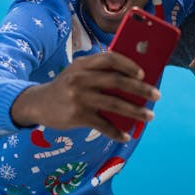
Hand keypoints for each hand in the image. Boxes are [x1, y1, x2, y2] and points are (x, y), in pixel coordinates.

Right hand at [10, 51, 159, 141]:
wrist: (38, 104)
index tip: (144, 73)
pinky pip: (102, 125)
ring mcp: (78, 97)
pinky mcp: (76, 116)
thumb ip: (99, 71)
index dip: (129, 65)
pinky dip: (116, 132)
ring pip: (114, 104)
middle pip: (116, 81)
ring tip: (150, 116)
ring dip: (135, 112)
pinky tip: (126, 136)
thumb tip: (135, 79)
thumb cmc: (66, 86)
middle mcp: (80, 79)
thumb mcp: (77, 72)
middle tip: (156, 96)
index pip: (110, 58)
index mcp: (84, 64)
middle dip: (140, 89)